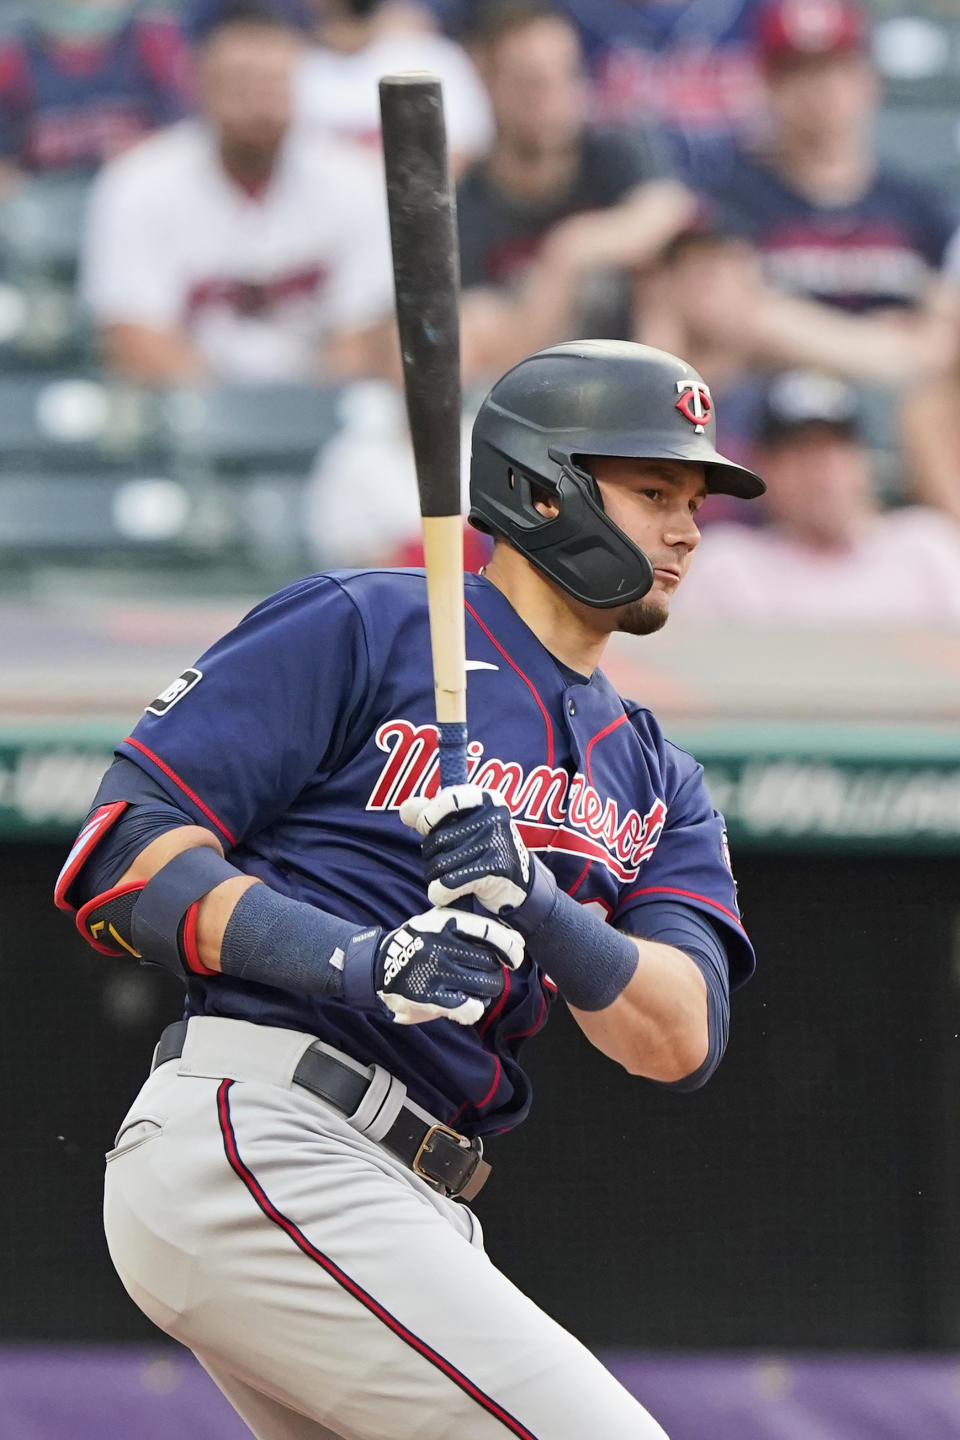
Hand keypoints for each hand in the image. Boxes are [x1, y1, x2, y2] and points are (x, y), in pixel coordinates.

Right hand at [375, 906, 523, 1026]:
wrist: (377, 970)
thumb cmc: (419, 944)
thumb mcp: (438, 921)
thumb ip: (473, 926)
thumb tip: (516, 938)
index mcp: (444, 921)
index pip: (489, 931)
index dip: (509, 945)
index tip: (514, 956)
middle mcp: (439, 944)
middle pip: (491, 962)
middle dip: (495, 971)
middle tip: (486, 974)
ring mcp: (434, 971)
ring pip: (485, 985)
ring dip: (486, 991)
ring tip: (475, 989)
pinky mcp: (429, 998)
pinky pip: (469, 1008)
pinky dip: (474, 1009)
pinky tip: (466, 1005)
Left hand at [401, 786, 551, 925]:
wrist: (515, 885)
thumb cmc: (481, 850)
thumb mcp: (461, 825)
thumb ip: (430, 814)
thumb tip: (405, 809)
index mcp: (485, 799)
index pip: (447, 799)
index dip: (428, 816)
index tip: (427, 828)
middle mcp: (494, 816)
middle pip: (437, 838)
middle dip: (431, 856)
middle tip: (446, 863)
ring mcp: (497, 842)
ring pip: (440, 864)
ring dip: (435, 877)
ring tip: (449, 878)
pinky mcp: (496, 870)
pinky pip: (449, 883)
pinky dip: (440, 893)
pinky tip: (445, 894)